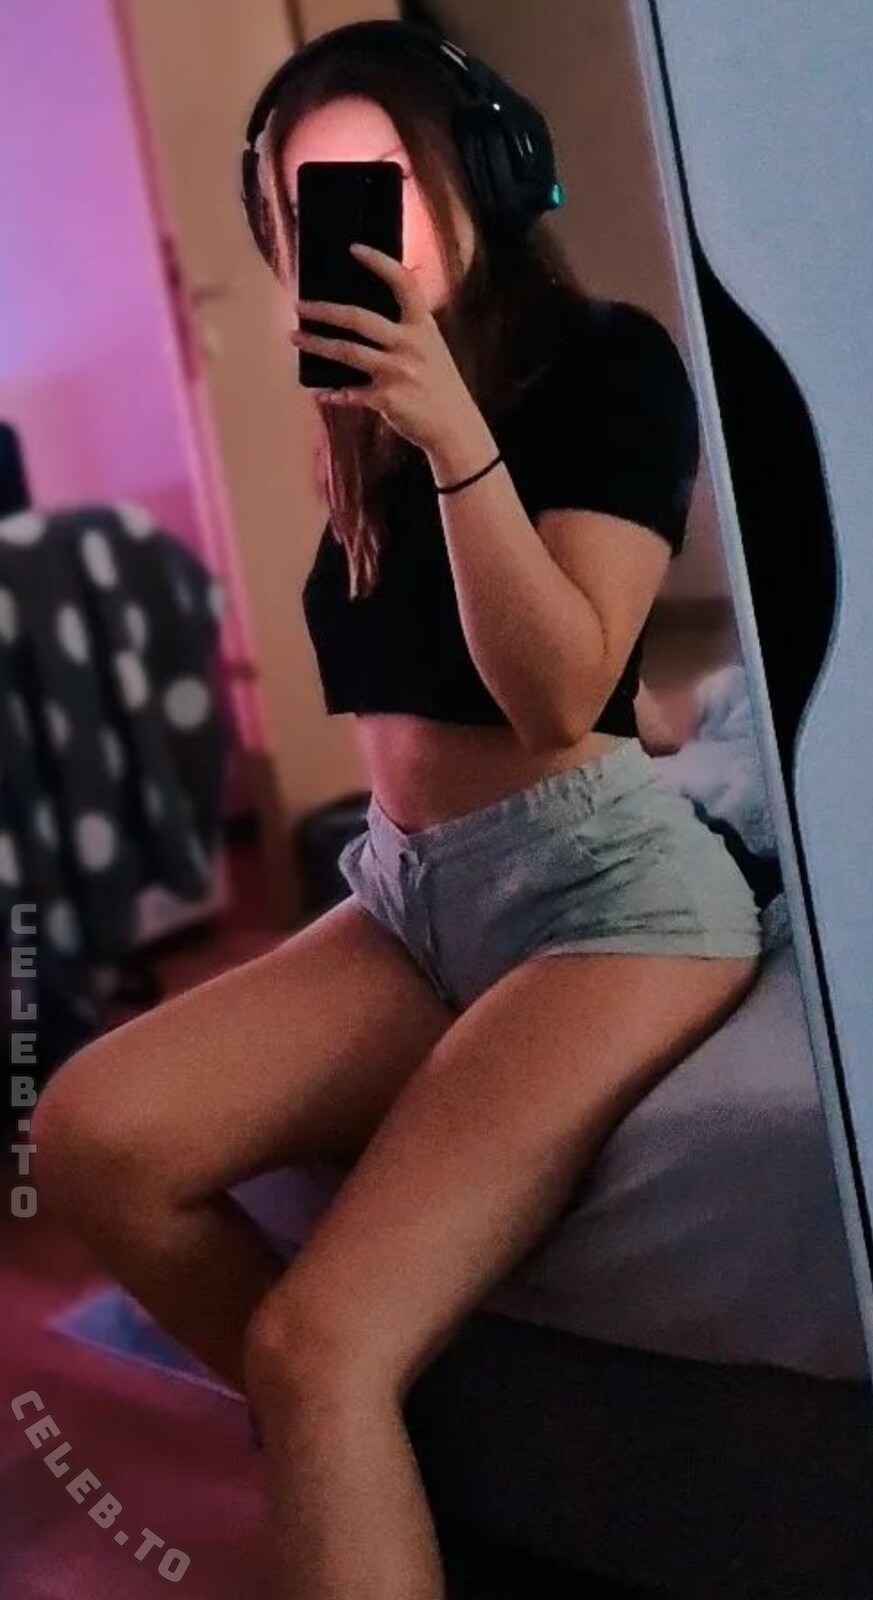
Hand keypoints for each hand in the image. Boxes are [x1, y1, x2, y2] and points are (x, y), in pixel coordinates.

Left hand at [289, 243, 480, 453]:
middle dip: (323, 310)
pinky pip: (351, 393)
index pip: (402, 282)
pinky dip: (333, 393)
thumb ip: (407, 329)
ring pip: (347, 352)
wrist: (456, 426)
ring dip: (316, 344)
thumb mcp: (432, 348)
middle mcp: (410, 344)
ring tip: (294, 337)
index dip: (379, 262)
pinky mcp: (388, 399)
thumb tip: (366, 316)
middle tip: (298, 306)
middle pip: (359, 318)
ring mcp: (399, 372)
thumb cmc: (439, 385)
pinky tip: (319, 392)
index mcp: (423, 326)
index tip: (353, 248)